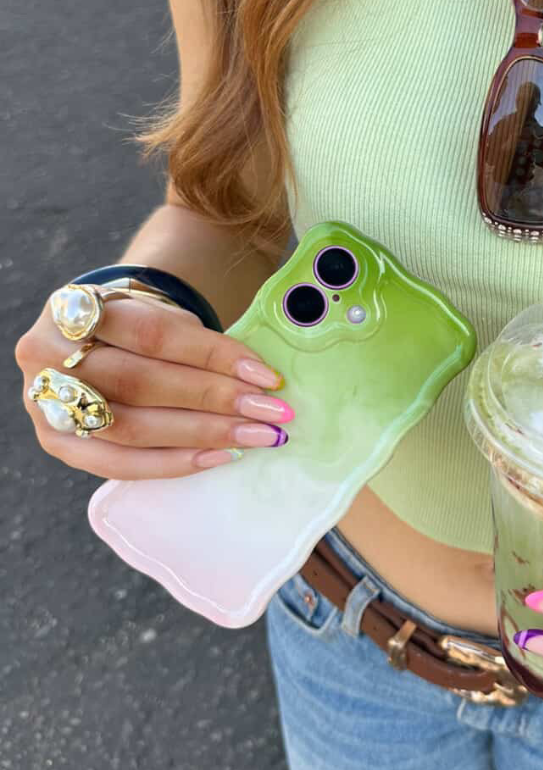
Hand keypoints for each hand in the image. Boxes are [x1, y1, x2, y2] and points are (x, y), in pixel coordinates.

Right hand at [15, 291, 290, 479]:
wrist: (93, 341)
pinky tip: (219, 457)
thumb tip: (262, 383)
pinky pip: (116, 464)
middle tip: (270, 412)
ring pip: (131, 427)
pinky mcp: (56, 442)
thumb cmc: (139, 327)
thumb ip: (203, 343)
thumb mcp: (163, 316)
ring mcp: (45, 401)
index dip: (214, 355)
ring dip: (203, 434)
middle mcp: (48, 353)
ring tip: (256, 436)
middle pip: (141, 383)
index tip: (266, 376)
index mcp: (74, 305)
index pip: (154, 334)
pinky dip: (172, 463)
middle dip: (214, 399)